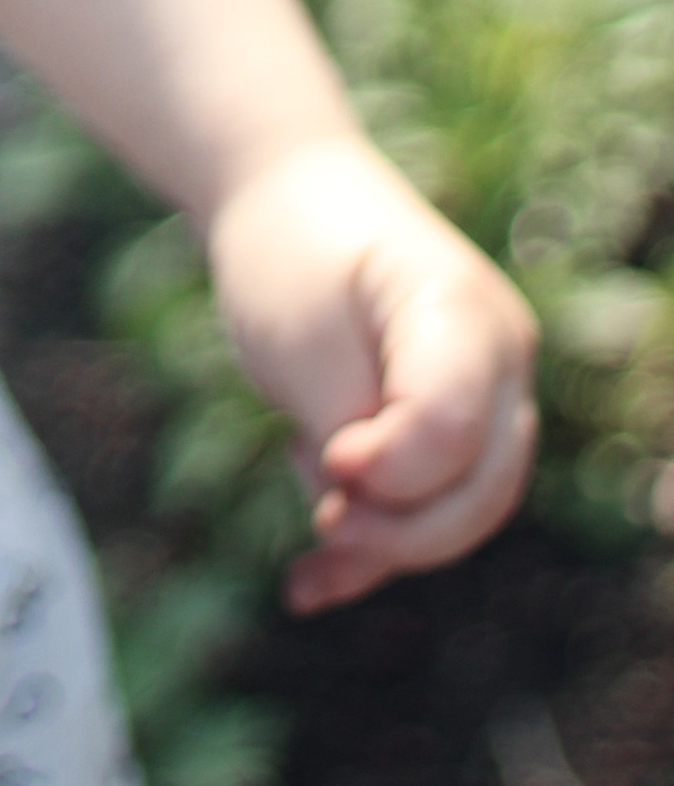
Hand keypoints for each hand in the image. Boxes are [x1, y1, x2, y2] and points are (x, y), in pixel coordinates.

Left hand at [205, 135, 538, 612]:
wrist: (286, 199)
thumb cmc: (291, 257)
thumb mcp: (302, 337)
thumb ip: (344, 423)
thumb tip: (367, 510)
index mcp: (463, 313)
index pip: (453, 428)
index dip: (389, 468)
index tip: (324, 458)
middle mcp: (499, 358)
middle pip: (480, 488)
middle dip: (396, 526)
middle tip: (319, 515)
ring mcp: (488, 395)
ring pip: (465, 511)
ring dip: (383, 537)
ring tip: (310, 510)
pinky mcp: (455, 430)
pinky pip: (433, 507)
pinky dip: (371, 550)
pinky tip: (306, 586)